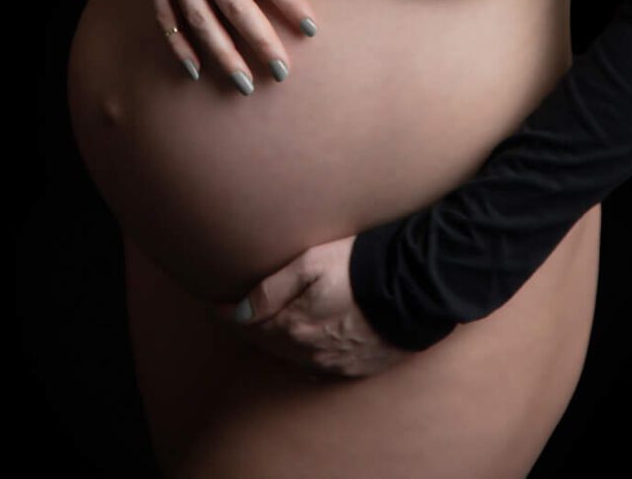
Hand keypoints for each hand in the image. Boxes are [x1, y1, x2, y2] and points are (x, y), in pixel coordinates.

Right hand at [136, 0, 322, 93]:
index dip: (289, 3)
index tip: (311, 29)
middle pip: (234, 7)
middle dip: (260, 42)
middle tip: (282, 72)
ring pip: (200, 20)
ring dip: (222, 54)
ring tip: (243, 83)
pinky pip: (165, 17)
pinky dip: (178, 45)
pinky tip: (194, 70)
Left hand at [215, 234, 411, 381]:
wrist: (417, 285)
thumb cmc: (361, 265)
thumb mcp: (311, 262)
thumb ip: (272, 288)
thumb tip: (241, 311)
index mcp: (294, 326)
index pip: (248, 324)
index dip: (227, 313)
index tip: (213, 304)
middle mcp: (310, 352)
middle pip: (267, 343)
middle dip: (248, 328)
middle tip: (234, 313)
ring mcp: (334, 363)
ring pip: (291, 357)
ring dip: (274, 342)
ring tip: (264, 326)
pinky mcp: (356, 367)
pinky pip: (317, 367)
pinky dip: (302, 356)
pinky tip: (301, 345)